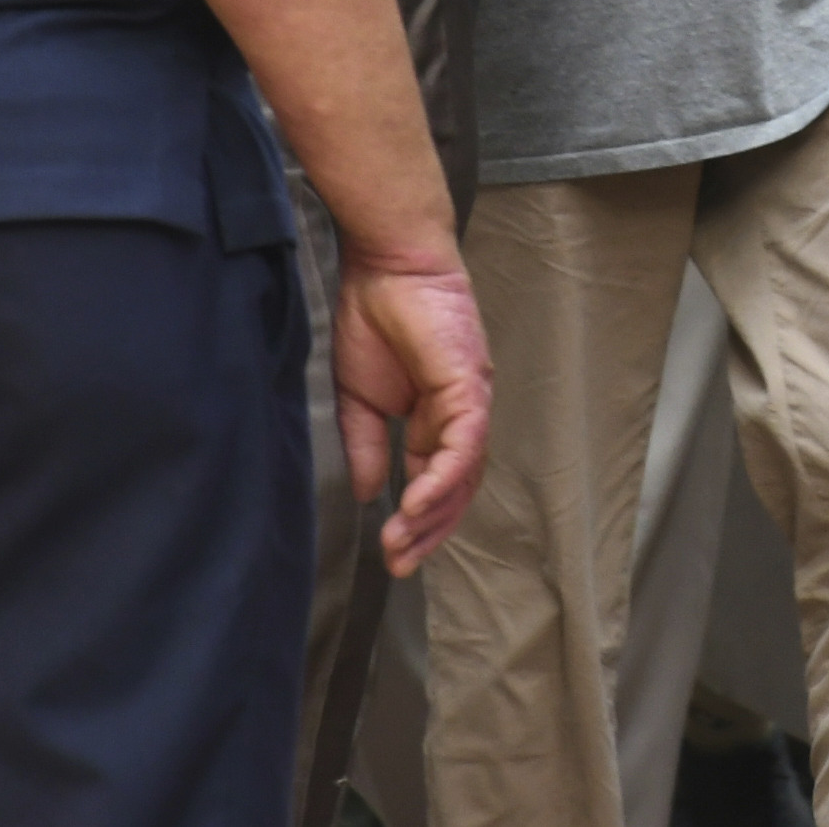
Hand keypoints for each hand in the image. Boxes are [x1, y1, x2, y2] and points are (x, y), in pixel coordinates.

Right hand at [331, 251, 490, 573]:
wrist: (383, 265)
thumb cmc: (371, 316)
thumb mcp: (358, 398)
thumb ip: (367, 446)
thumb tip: (371, 494)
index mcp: (436, 418)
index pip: (438, 483)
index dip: (418, 522)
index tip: (391, 555)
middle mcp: (461, 415)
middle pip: (458, 489)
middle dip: (429, 531)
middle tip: (400, 563)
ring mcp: (470, 401)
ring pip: (464, 474)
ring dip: (432, 513)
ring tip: (401, 542)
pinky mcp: (470, 386)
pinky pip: (463, 445)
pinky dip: (442, 478)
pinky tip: (416, 503)